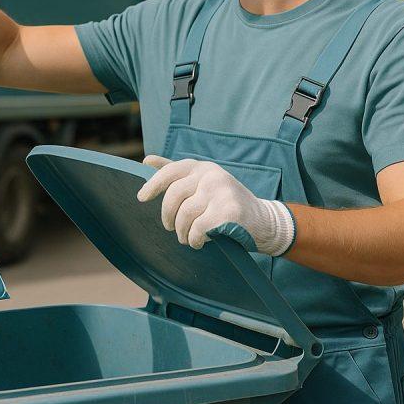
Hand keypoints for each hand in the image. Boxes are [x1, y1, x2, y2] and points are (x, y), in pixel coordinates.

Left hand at [137, 155, 295, 255]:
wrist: (262, 221)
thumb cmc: (225, 203)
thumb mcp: (202, 183)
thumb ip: (177, 173)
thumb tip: (146, 161)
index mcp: (202, 167)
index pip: (171, 171)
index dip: (153, 184)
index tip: (141, 197)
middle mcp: (211, 175)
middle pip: (174, 196)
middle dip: (169, 217)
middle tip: (171, 229)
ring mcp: (221, 191)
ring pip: (185, 215)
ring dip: (183, 232)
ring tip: (187, 238)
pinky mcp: (229, 210)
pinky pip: (198, 229)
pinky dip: (195, 239)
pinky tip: (200, 242)